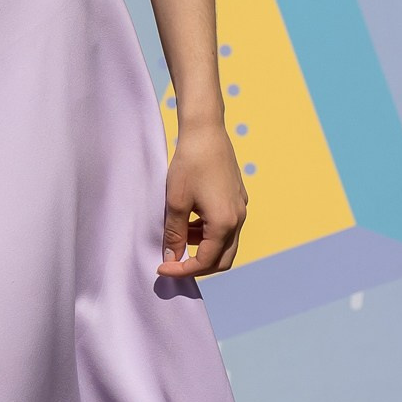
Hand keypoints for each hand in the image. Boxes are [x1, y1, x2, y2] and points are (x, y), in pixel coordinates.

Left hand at [157, 122, 246, 279]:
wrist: (206, 131)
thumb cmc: (189, 164)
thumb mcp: (176, 203)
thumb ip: (175, 235)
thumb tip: (171, 260)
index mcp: (224, 223)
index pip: (205, 261)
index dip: (182, 270)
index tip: (161, 268)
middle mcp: (238, 219)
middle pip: (222, 259)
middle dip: (197, 266)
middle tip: (173, 262)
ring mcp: (241, 208)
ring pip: (225, 243)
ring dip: (202, 247)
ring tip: (178, 235)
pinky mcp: (238, 198)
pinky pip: (226, 227)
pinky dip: (208, 233)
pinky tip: (189, 219)